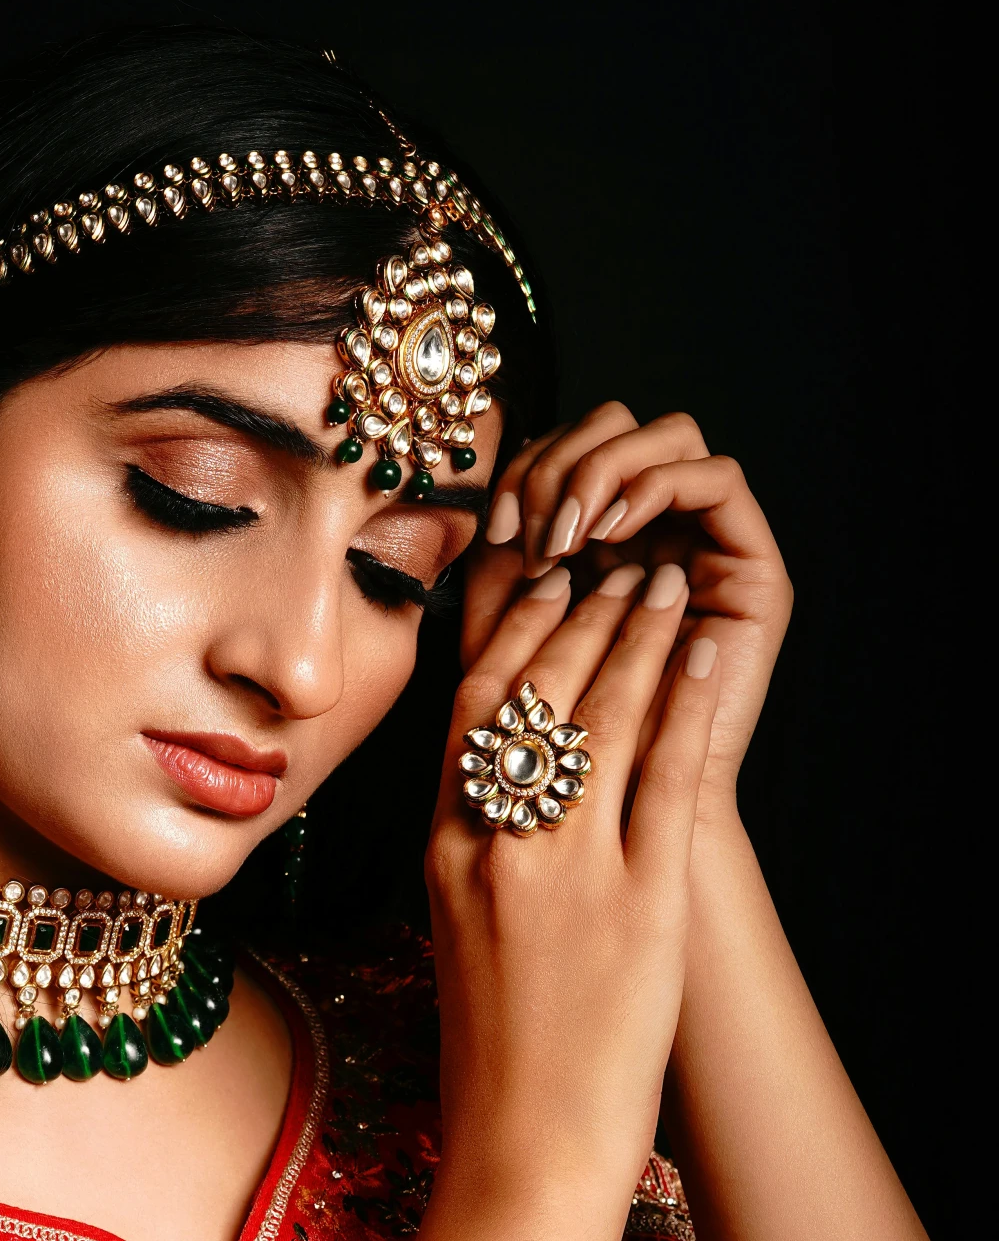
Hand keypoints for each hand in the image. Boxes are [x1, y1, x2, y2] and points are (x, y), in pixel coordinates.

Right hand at [428, 553, 718, 1201]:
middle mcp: (498, 850)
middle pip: (535, 699)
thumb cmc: (493, 1055)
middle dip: (578, 616)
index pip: (471, 714)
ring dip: (635, 640)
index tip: (541, 588)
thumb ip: (472, 860)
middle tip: (611, 560)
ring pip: (600, 723)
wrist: (526, 1141)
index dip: (511, 636)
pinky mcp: (636, 903)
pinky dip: (683, 710)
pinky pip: (663, 783)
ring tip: (658, 585)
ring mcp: (568, 873)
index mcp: (446, 856)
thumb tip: (493, 799)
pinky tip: (699, 659)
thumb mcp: (456, 940)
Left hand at [463, 404, 790, 805]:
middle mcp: (660, 529)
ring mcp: (709, 542)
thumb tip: (487, 499)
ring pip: (671, 435)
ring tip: (569, 537)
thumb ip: (495, 578)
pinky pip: (718, 479)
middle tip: (533, 533)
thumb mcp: (504, 650)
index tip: (496, 531)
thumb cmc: (561, 747)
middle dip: (562, 464)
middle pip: (620, 424)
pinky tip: (611, 534)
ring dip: (605, 472)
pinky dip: (656, 487)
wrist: (622, 816)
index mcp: (601, 539)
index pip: (570, 447)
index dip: (528, 470)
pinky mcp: (753, 566)